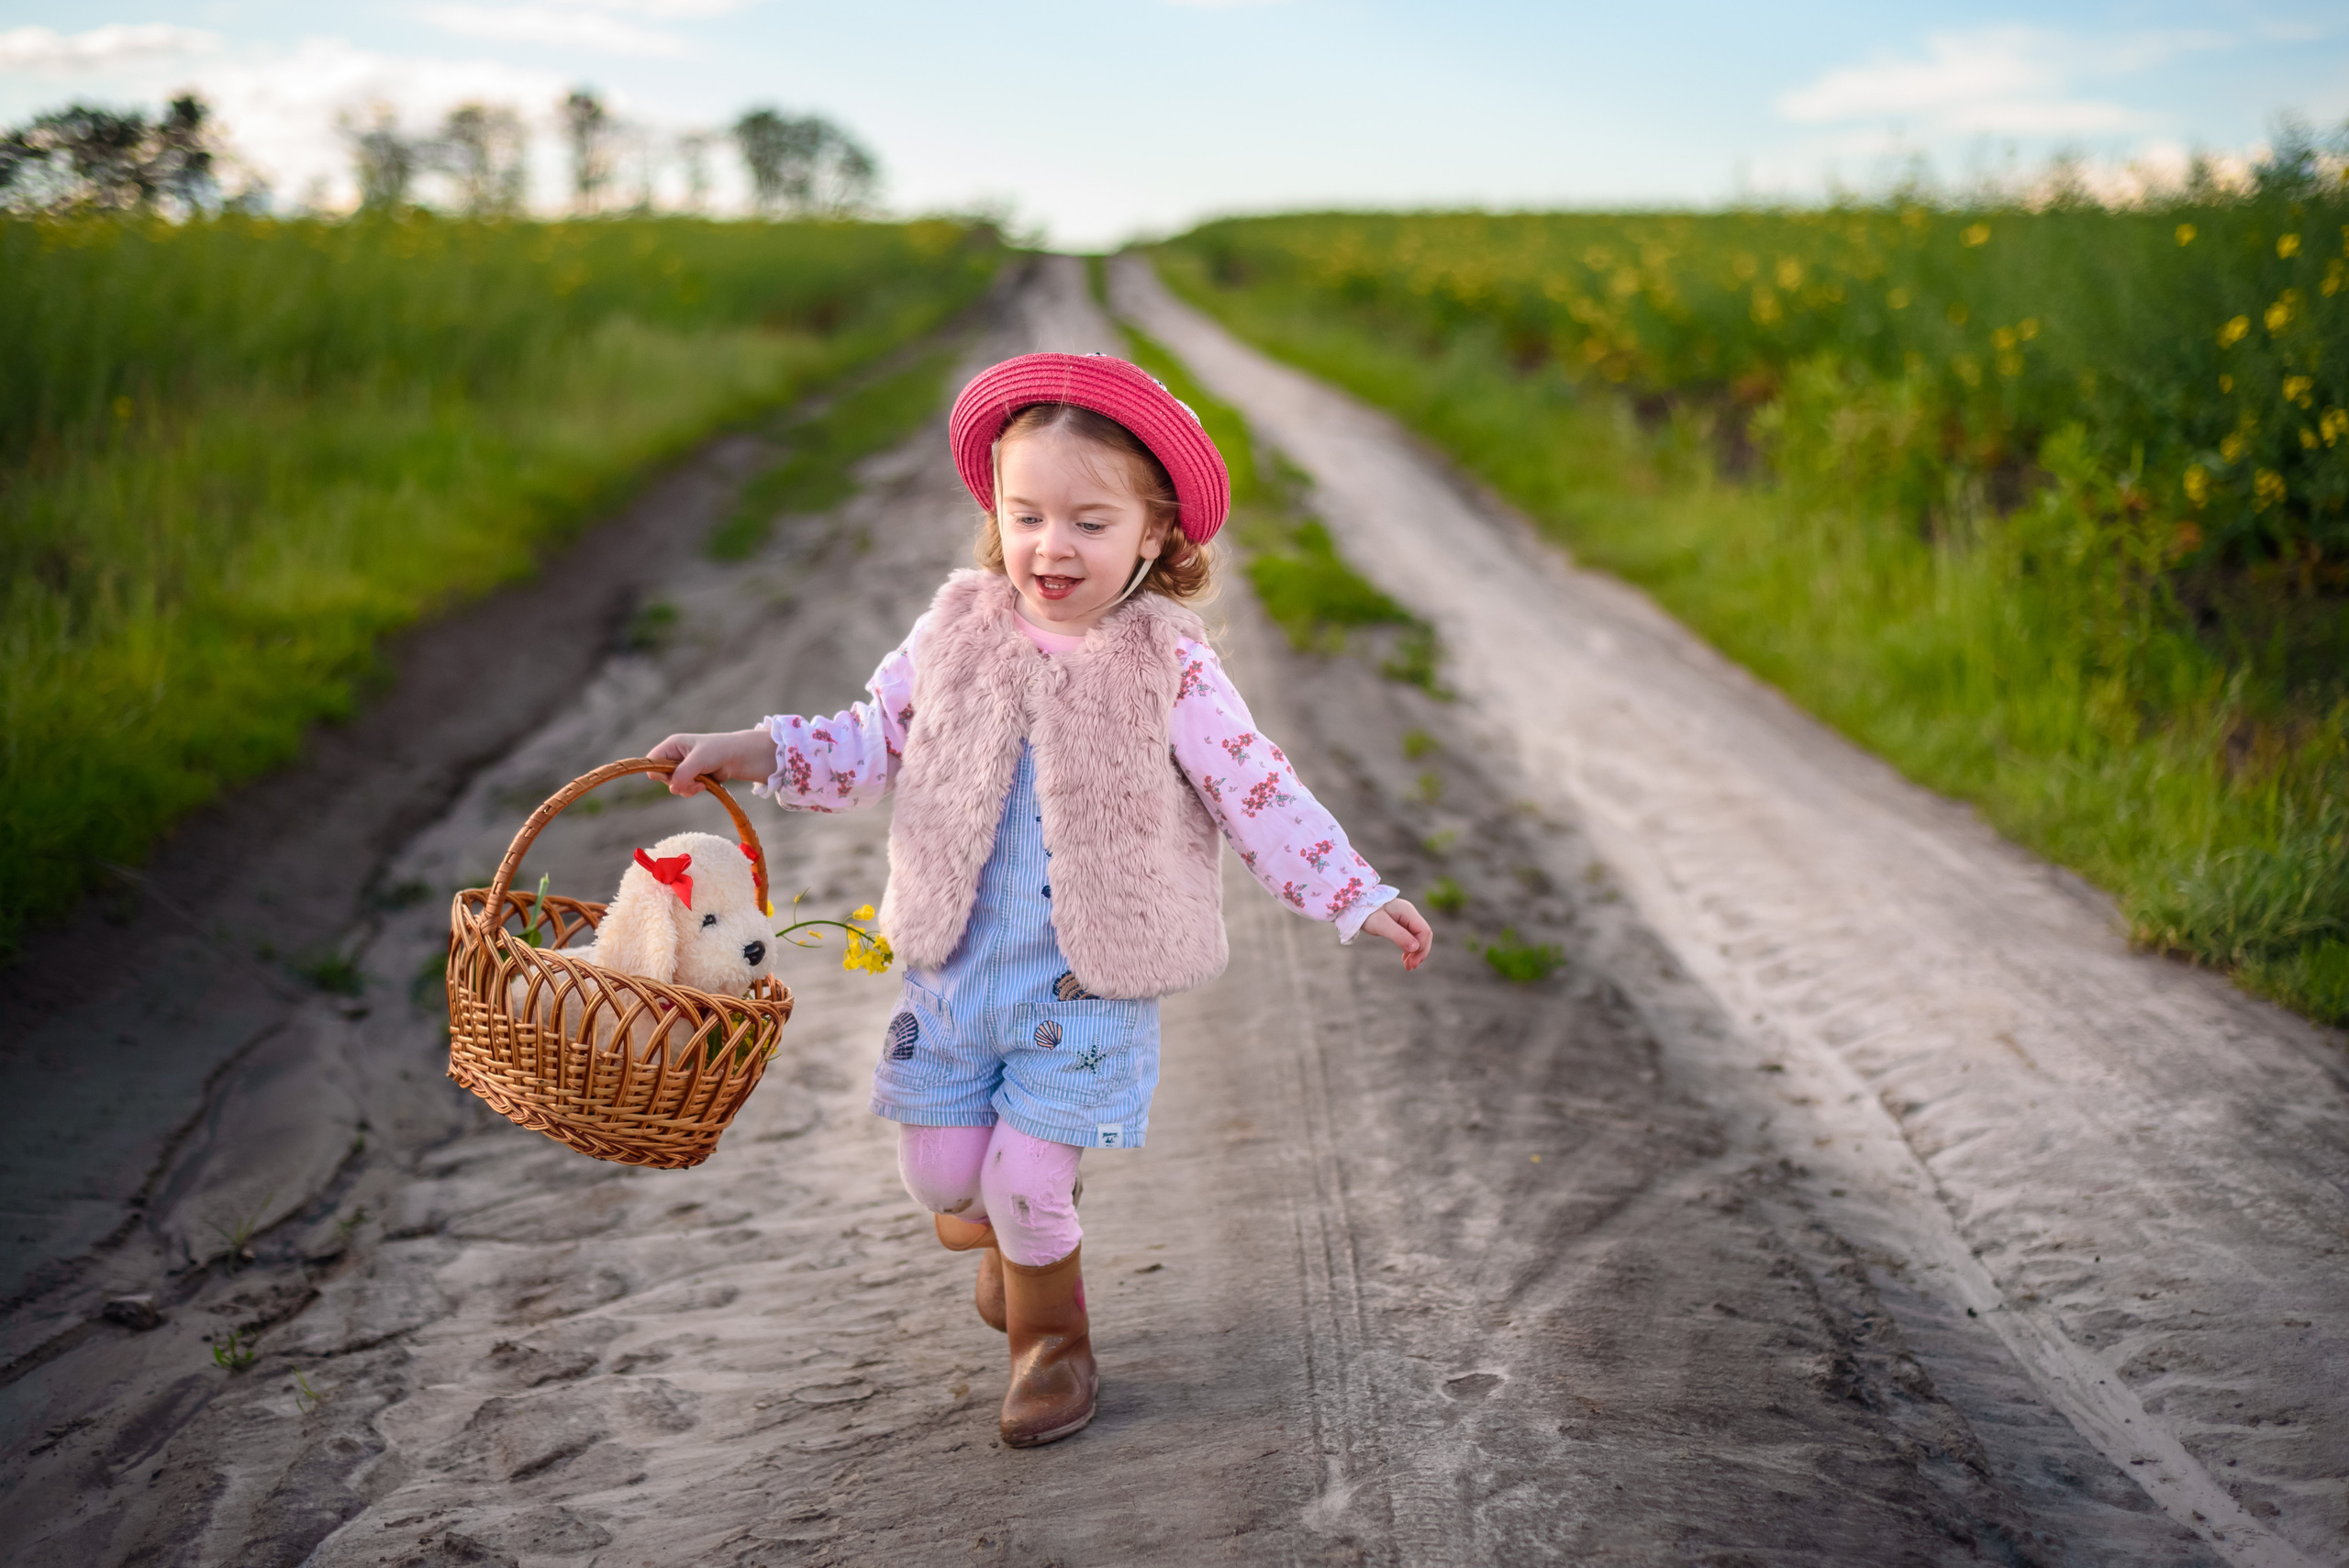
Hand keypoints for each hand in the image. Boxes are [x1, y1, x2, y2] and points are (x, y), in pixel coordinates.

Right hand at [646, 727, 776, 796]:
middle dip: (677, 782)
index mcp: (671, 746)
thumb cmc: (718, 750)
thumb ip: (684, 773)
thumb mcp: (700, 759)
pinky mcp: (689, 777)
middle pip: (661, 777)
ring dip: (686, 788)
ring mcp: (681, 768)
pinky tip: (704, 786)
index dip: (658, 772)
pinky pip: (682, 789)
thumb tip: (673, 788)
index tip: (672, 777)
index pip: (651, 762)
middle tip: (693, 781)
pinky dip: (691, 790)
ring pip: (672, 786)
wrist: (737, 757)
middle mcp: (673, 756)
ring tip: (701, 784)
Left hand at [1361, 899, 1432, 970]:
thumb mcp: (1381, 925)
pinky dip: (1409, 949)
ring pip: (1418, 938)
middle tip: (1411, 967)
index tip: (1413, 962)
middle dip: (1420, 952)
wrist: (1355, 905)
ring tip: (1408, 966)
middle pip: (1423, 935)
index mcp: (1407, 911)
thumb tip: (1416, 947)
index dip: (1422, 948)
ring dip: (1415, 952)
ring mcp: (1405, 919)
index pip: (1424, 931)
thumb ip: (1398, 935)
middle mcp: (1409, 914)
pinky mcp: (1400, 924)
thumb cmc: (1366, 913)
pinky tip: (1405, 958)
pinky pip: (1410, 938)